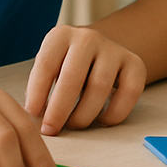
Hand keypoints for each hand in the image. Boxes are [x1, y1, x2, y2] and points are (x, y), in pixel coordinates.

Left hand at [24, 25, 146, 135]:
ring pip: (100, 87)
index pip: (46, 64)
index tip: (32, 116)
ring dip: (84, 114)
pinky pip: (130, 92)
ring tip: (74, 126)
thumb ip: (39, 88)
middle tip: (51, 130)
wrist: (97, 52)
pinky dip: (115, 113)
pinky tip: (102, 121)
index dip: (37, 93)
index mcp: (60, 36)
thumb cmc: (65, 67)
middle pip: (73, 77)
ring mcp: (113, 49)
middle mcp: (88, 38)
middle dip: (59, 109)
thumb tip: (31, 121)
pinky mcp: (135, 63)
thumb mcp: (48, 68)